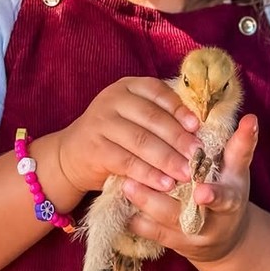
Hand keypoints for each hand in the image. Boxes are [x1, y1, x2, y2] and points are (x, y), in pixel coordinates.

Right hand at [56, 78, 202, 196]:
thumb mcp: (134, 118)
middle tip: (198, 155)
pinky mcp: (94, 148)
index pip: (157, 92)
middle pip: (152, 118)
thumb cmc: (115, 136)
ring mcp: (100, 122)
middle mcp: (112, 99)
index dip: (179, 109)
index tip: (197, 127)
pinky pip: (127, 162)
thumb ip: (160, 117)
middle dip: (178, 138)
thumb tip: (198, 132)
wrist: (72, 156)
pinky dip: (149, 174)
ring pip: (141, 140)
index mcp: (128, 87)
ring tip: (186, 173)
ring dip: (167, 159)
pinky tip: (165, 184)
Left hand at [121, 114, 258, 263]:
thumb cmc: (229, 190)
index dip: (215, 196)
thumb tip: (250, 118)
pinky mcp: (171, 243)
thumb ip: (241, 147)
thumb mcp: (238, 171)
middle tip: (136, 180)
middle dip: (159, 201)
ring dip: (142, 204)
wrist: (222, 237)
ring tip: (124, 183)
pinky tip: (119, 202)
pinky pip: (149, 233)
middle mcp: (210, 224)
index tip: (202, 192)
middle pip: (184, 215)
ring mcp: (189, 237)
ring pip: (162, 225)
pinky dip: (134, 218)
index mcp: (231, 202)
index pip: (226, 199)